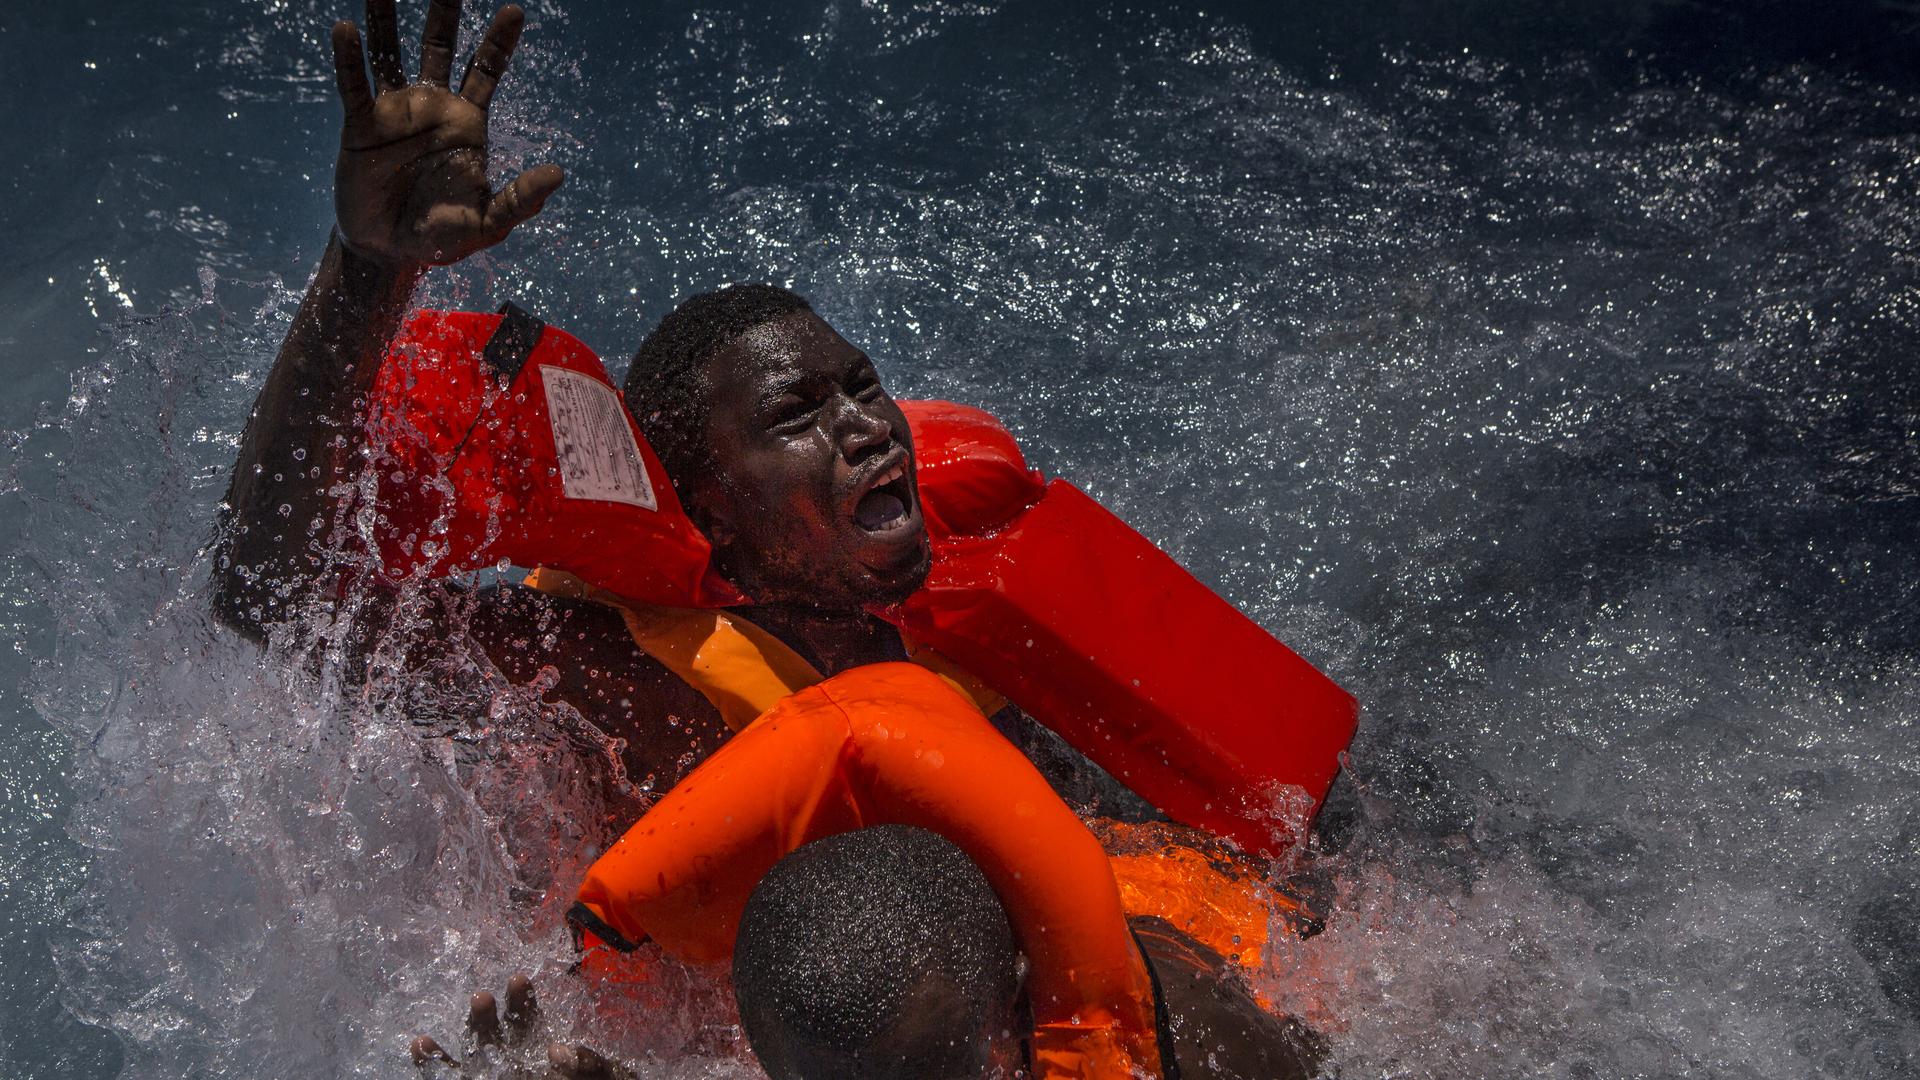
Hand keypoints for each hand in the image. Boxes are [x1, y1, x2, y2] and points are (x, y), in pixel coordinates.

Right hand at [330, 0, 563, 266]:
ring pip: (390, 53)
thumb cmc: (440, 238)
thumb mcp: (487, 224)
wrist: (387, 251)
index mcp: (467, 124)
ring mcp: (395, 112)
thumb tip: (559, 173)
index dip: (499, 41)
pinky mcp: (361, 126)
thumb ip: (521, 200)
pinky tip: (344, 28)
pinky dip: (349, 58)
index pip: (485, 71)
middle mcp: (432, 107)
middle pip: (440, 47)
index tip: (516, 10)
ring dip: (386, 20)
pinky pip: (355, 85)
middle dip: (445, 13)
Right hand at [409, 974, 634, 1078]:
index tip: (518, 980)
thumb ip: (588, 1064)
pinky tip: (420, 1046)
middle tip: (480, 998)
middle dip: (485, 1016)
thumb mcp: (607, 1077)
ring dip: (455, 1043)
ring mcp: (494, 1077)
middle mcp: (513, 1064)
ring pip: (469, 1058)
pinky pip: (450, 1079)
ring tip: (435, 1033)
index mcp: (542, 1051)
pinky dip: (431, 1065)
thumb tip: (555, 1051)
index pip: (528, 1020)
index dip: (522, 1000)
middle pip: (494, 1035)